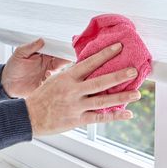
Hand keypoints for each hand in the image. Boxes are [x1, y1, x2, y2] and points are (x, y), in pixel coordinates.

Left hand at [1, 38, 70, 97]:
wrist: (7, 83)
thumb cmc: (13, 67)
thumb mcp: (19, 53)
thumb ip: (30, 47)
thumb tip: (40, 40)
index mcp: (43, 56)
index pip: (56, 51)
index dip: (62, 49)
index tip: (66, 48)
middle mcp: (47, 65)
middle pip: (61, 62)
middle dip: (65, 60)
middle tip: (65, 59)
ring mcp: (47, 76)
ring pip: (60, 73)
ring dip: (58, 71)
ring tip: (48, 71)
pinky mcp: (45, 85)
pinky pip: (53, 83)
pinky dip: (52, 80)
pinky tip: (45, 77)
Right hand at [24, 42, 140, 135]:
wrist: (29, 116)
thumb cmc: (41, 97)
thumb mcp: (54, 80)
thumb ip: (71, 74)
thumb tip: (84, 65)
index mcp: (67, 78)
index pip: (89, 63)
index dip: (104, 54)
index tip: (118, 48)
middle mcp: (73, 90)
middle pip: (100, 81)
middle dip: (119, 75)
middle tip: (133, 70)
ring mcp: (76, 105)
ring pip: (102, 100)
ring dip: (121, 97)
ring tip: (137, 93)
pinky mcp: (77, 119)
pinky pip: (99, 117)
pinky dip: (114, 116)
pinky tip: (127, 113)